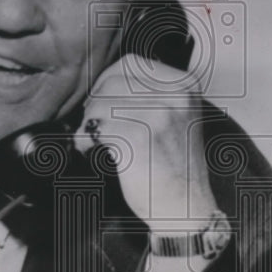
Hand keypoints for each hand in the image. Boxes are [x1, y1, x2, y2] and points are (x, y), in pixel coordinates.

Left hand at [73, 53, 219, 230]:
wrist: (186, 208)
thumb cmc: (174, 167)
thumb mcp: (174, 118)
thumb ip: (149, 94)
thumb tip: (103, 82)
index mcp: (185, 86)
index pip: (132, 63)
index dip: (108, 81)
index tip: (101, 101)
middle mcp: (176, 96)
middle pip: (113, 81)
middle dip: (96, 102)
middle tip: (94, 125)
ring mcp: (159, 115)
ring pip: (101, 103)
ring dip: (89, 122)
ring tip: (93, 140)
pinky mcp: (139, 138)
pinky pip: (95, 128)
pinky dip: (85, 140)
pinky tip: (90, 151)